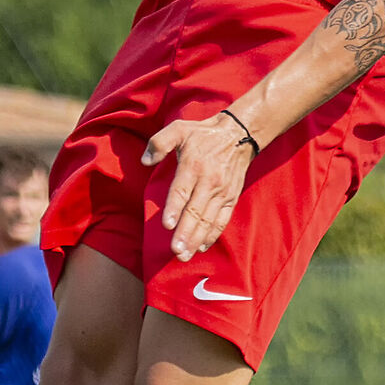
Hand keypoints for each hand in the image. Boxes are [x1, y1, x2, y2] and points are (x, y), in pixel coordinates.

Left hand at [145, 112, 256, 260]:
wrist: (240, 134)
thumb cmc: (203, 134)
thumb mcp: (178, 129)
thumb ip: (158, 143)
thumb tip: (145, 161)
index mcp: (193, 165)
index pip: (182, 190)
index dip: (175, 208)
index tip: (167, 225)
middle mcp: (209, 181)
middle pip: (196, 211)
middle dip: (186, 233)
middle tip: (176, 251)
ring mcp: (222, 192)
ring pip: (208, 219)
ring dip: (197, 239)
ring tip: (186, 255)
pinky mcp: (231, 197)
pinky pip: (222, 219)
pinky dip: (213, 234)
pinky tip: (202, 247)